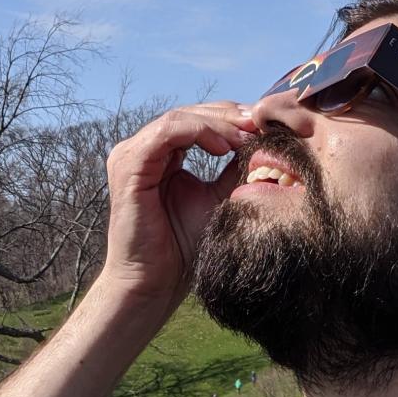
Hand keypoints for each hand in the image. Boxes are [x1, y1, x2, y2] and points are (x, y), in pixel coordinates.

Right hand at [100, 101, 255, 308]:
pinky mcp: (129, 164)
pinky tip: (224, 146)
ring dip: (218, 123)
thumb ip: (235, 170)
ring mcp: (132, 154)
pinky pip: (167, 133)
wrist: (155, 282)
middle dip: (230, 115)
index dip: (233, 119)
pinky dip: (198, 133)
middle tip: (264, 122)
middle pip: (191, 114)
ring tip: (248, 134)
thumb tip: (267, 145)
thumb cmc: (184, 248)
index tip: (268, 126)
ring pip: (180, 118)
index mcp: (161, 155)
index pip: (199, 122)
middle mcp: (143, 150)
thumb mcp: (219, 198)